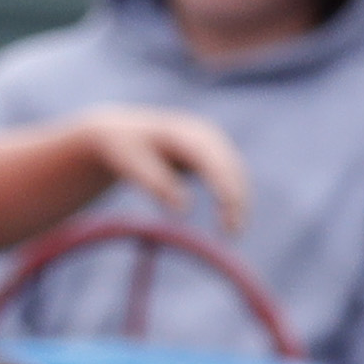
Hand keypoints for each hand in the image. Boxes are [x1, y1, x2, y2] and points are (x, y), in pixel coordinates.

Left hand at [79, 108, 251, 232]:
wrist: (124, 130)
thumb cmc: (124, 148)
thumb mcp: (131, 163)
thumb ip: (156, 182)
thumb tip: (184, 210)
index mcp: (182, 132)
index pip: (211, 158)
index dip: (222, 183)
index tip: (226, 209)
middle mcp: (203, 134)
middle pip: (229, 165)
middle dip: (235, 196)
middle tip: (233, 231)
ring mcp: (210, 144)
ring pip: (234, 173)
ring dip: (239, 201)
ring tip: (233, 232)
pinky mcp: (211, 156)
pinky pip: (229, 178)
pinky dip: (233, 199)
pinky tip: (230, 223)